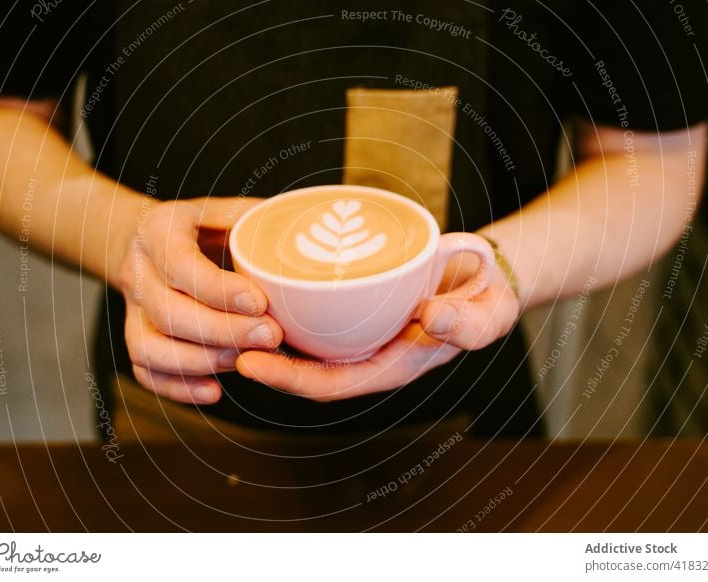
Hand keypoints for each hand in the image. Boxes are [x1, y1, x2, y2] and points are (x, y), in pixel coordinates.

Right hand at [117, 197, 283, 403]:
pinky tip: (214, 390)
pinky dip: (178, 387)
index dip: (219, 290)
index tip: (260, 303)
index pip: (181, 265)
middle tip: (270, 336)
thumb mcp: (226, 210)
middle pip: (167, 312)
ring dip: (201, 361)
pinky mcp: (133, 336)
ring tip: (245, 361)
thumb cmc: (201, 226)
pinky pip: (144, 370)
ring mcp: (130, 308)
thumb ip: (256, 219)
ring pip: (149, 346)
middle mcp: (137, 270)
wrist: (150, 240)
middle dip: (222, 331)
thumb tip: (307, 229)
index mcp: (158, 230)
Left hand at [235, 250, 519, 401]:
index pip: (331, 384)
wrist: (487, 278)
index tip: (249, 363)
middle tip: (220, 335)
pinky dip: (288, 304)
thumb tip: (431, 319)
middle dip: (262, 358)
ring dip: (267, 333)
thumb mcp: (487, 315)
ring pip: (305, 340)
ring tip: (225, 313)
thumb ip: (464, 324)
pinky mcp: (359, 304)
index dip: (289, 379)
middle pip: (305, 366)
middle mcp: (369, 353)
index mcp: (392, 366)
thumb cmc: (487, 301)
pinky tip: (262, 287)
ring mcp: (361, 330)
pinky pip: (317, 310)